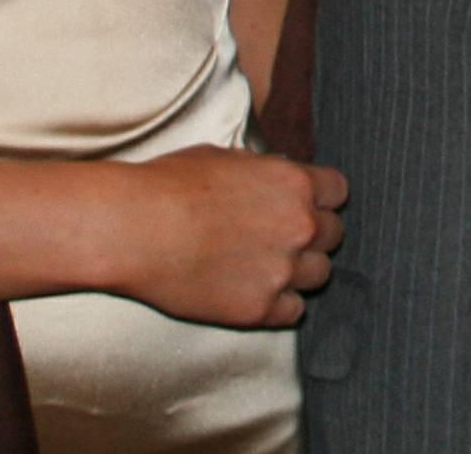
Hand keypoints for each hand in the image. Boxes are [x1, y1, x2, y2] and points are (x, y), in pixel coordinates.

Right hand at [95, 148, 347, 327]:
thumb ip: (263, 172)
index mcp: (295, 183)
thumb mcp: (226, 157)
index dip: (321, 199)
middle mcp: (299, 226)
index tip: (307, 206)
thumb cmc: (168, 185)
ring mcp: (282, 270)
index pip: (338, 192)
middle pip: (333, 235)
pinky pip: (293, 312)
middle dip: (313, 235)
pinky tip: (256, 293)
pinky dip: (280, 306)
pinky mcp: (259, 309)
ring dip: (301, 271)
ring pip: (320, 275)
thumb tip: (274, 177)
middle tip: (283, 239)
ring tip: (269, 268)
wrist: (133, 228)